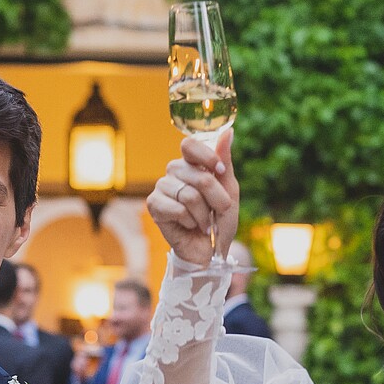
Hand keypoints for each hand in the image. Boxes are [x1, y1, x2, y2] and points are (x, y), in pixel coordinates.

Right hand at [147, 128, 237, 265]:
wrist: (209, 251)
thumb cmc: (219, 220)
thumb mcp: (229, 190)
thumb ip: (225, 162)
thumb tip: (228, 132)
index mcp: (192, 164)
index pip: (189, 145)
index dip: (206, 157)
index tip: (220, 171)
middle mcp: (174, 172)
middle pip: (198, 176)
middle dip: (216, 199)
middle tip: (218, 211)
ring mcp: (162, 187)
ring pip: (190, 195)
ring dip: (204, 214)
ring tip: (203, 222)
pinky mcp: (154, 205)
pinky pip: (177, 209)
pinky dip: (190, 221)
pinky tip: (188, 225)